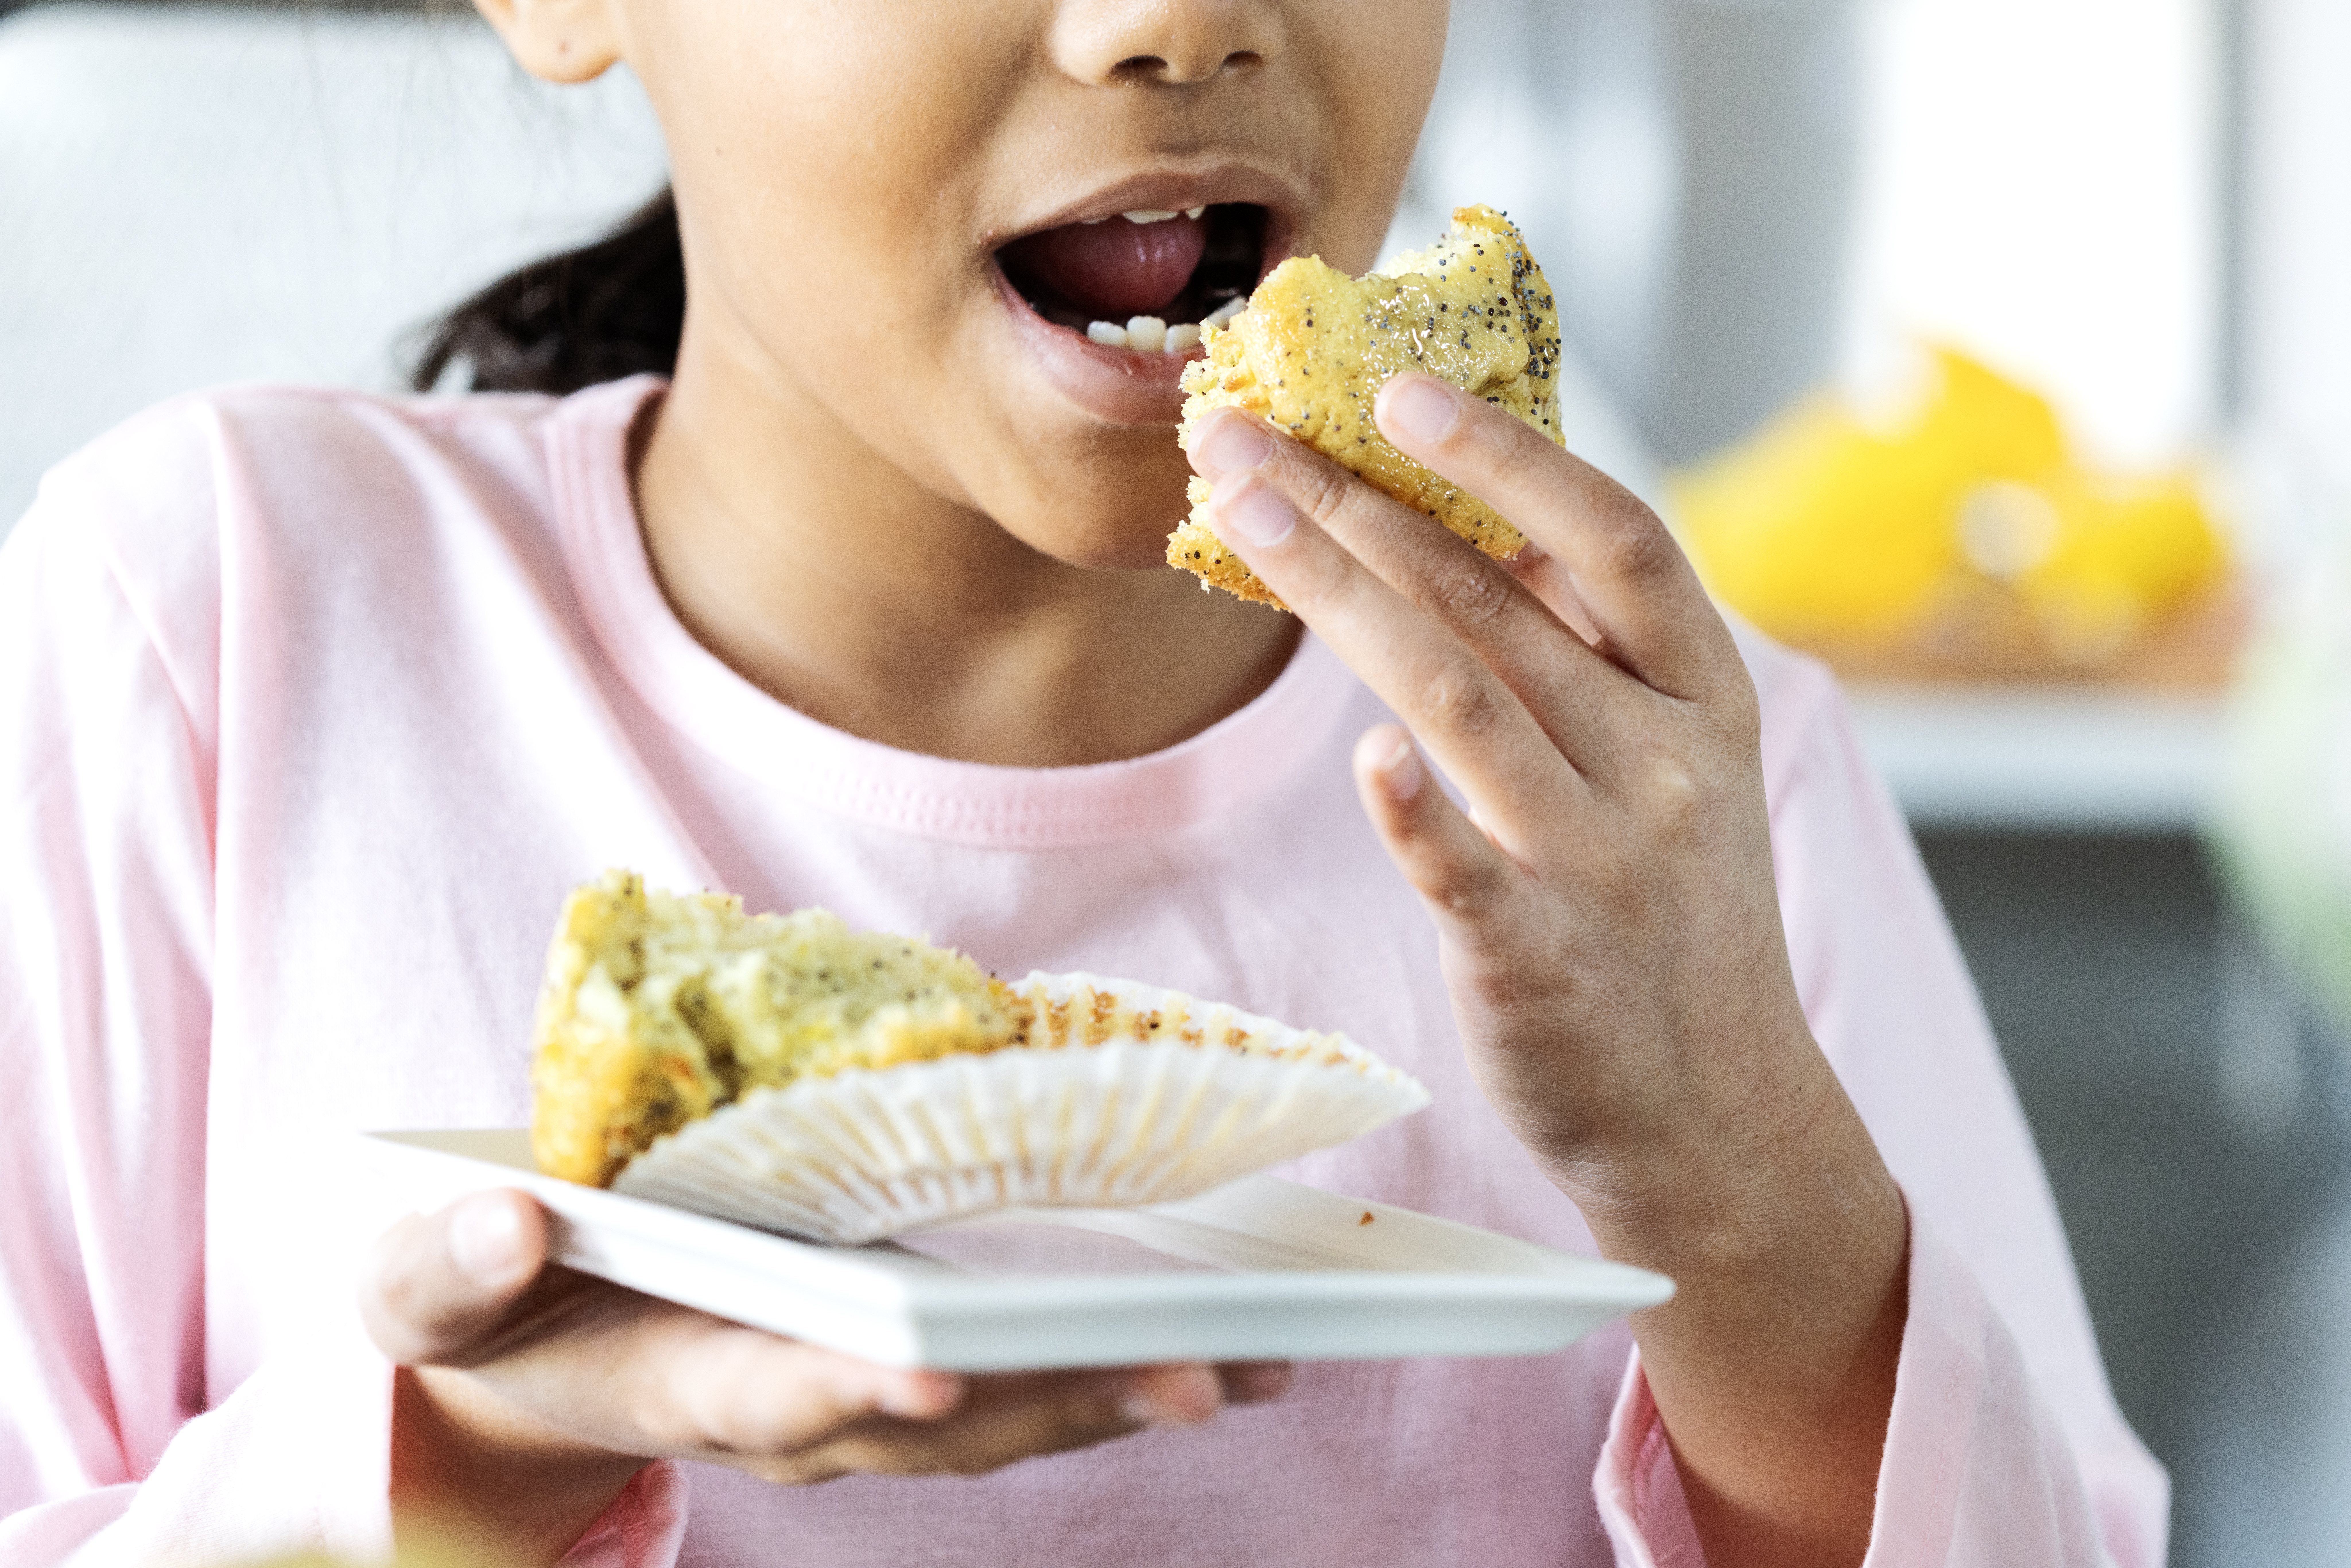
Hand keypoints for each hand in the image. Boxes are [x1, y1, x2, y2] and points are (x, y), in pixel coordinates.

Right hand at [363, 1190, 1288, 1566]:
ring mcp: (851, 1401)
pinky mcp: (895, 1369)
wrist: (523, 1356)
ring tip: (1256, 1366)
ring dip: (1119, 1394)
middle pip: (936, 1418)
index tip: (938, 1373)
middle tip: (1196, 1376)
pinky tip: (1223, 1348)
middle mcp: (787, 1408)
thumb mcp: (424, 1287)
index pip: (778, 1393)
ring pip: (999, 1415)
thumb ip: (449, 1268)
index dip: (857, 1388)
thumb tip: (507, 1227)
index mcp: (679, 1378)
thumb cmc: (482, 1311)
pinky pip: (1014, 1385)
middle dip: (1059, 1404)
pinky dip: (1110, 1371)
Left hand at [1186, 380, 1905, 1567]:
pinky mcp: (1539, 963)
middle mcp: (1660, 768)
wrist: (1723, 1119)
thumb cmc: (1673, 922)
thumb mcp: (1680, 771)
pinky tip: (1364, 755)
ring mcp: (1601, 867)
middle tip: (1241, 434)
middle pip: (1493, 602)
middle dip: (1354, 504)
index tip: (1401, 391)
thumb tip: (1486, 531)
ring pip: (1456, 701)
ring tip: (1239, 514)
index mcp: (1703, 703)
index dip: (1509, 457)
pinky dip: (1416, 812)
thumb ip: (1596, 661)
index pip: (1615, 540)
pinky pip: (1464, 870)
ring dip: (1339, 595)